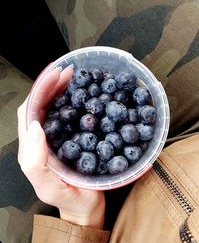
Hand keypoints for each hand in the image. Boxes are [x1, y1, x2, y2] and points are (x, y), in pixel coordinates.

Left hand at [17, 66, 104, 228]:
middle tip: (68, 72)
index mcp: (33, 149)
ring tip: (74, 77)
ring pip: (53, 107)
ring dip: (60, 90)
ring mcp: (56, 139)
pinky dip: (72, 101)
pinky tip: (82, 95)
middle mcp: (42, 140)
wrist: (86, 209)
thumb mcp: (51, 189)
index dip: (39, 91)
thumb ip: (36, 163)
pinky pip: (67, 116)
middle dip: (51, 85)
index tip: (55, 76)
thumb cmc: (72, 200)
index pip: (29, 112)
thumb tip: (34, 127)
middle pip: (40, 105)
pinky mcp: (69, 140)